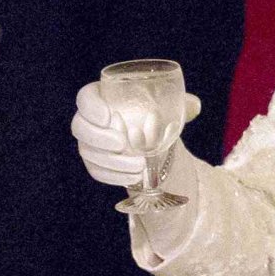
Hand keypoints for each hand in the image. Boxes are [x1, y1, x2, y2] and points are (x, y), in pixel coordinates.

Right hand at [73, 82, 200, 186]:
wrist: (151, 136)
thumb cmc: (156, 112)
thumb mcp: (169, 105)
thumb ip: (181, 102)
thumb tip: (195, 106)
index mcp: (104, 97)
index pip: (85, 97)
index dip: (91, 106)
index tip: (109, 115)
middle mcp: (90, 120)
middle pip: (79, 127)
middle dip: (98, 137)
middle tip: (121, 143)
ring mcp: (89, 142)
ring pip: (88, 152)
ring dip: (112, 162)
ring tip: (138, 166)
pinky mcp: (95, 162)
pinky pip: (96, 171)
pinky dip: (113, 176)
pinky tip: (132, 178)